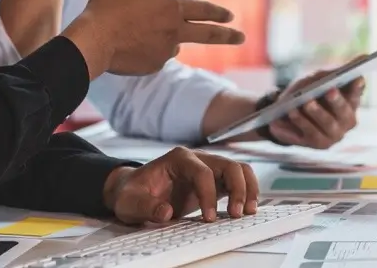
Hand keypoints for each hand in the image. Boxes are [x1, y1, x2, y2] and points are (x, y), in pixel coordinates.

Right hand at [62, 0, 244, 77]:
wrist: (92, 42)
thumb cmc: (110, 5)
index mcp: (173, 9)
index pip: (204, 10)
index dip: (218, 12)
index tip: (231, 16)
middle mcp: (175, 32)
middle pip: (209, 35)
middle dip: (228, 35)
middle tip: (241, 37)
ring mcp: (165, 52)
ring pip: (175, 44)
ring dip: (167, 38)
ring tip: (136, 29)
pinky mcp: (153, 66)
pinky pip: (157, 55)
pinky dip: (150, 48)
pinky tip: (130, 42)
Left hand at [103, 148, 258, 223]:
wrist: (133, 192)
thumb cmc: (131, 194)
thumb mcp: (129, 202)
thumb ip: (145, 207)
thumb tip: (166, 212)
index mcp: (178, 159)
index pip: (203, 172)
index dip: (209, 194)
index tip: (208, 218)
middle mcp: (197, 160)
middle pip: (229, 165)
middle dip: (238, 189)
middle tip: (236, 215)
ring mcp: (208, 169)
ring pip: (239, 170)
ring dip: (248, 189)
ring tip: (248, 212)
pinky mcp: (214, 183)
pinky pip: (237, 182)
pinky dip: (246, 194)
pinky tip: (244, 211)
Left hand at [267, 73, 364, 148]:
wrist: (288, 113)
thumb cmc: (310, 92)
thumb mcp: (320, 79)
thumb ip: (336, 72)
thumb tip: (364, 57)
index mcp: (350, 105)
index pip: (356, 95)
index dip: (357, 88)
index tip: (357, 77)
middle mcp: (345, 123)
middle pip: (343, 113)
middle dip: (336, 101)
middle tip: (329, 90)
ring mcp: (332, 136)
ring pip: (325, 126)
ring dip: (314, 114)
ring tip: (302, 105)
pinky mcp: (315, 144)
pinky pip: (306, 136)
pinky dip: (297, 125)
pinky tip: (288, 116)